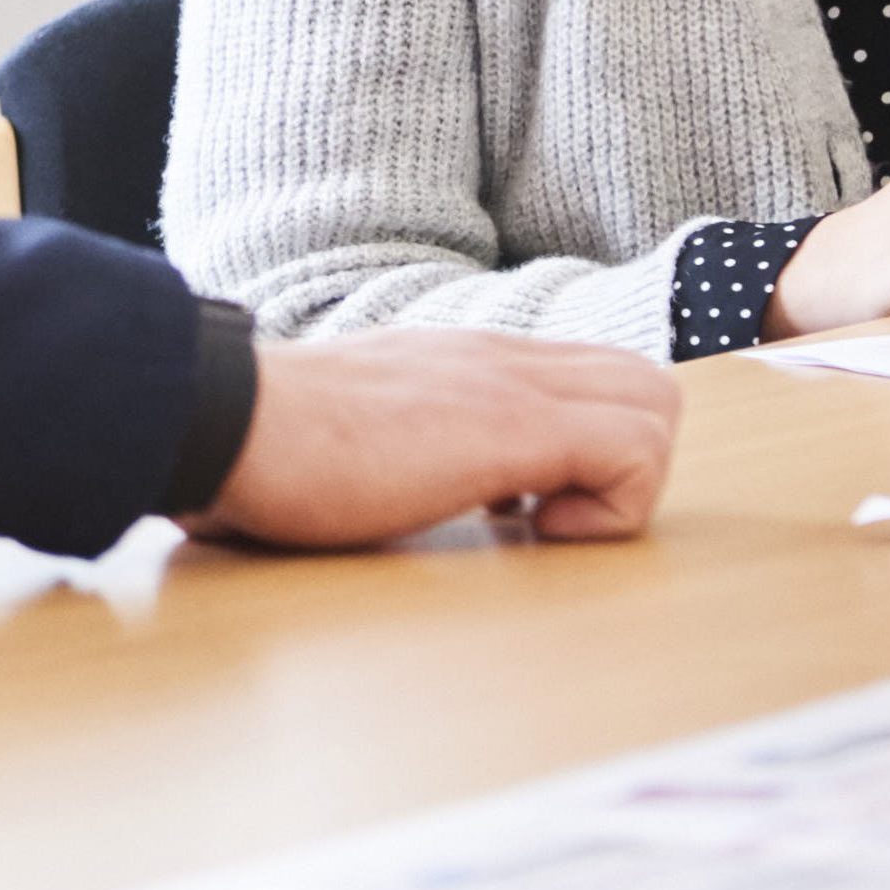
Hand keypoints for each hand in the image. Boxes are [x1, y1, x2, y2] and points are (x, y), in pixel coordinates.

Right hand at [194, 329, 678, 548]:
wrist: (232, 418)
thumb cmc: (271, 444)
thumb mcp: (364, 428)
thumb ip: (408, 437)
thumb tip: (407, 477)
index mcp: (470, 361)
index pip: (596, 373)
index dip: (593, 447)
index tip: (530, 506)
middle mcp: (504, 358)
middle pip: (649, 386)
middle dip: (627, 467)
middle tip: (551, 516)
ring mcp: (512, 384)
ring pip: (658, 408)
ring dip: (625, 486)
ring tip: (541, 524)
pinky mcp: (513, 427)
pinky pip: (635, 452)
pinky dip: (611, 511)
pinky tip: (530, 532)